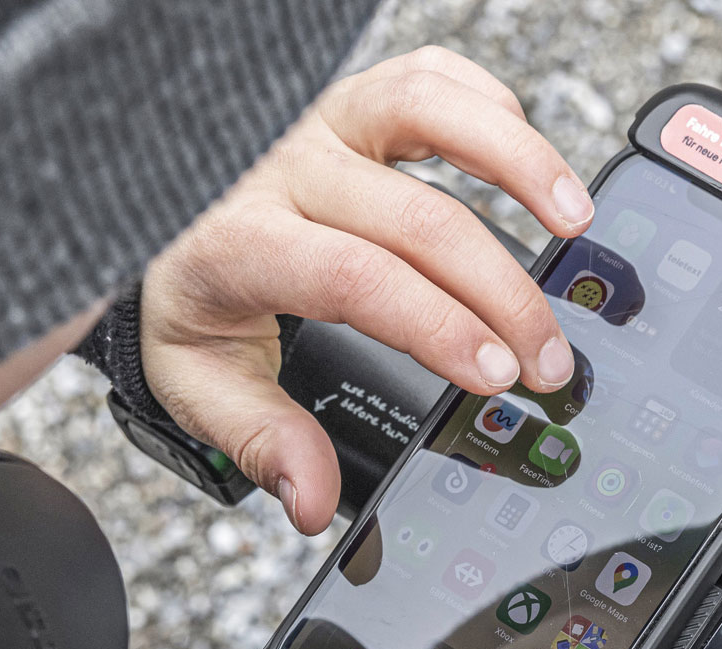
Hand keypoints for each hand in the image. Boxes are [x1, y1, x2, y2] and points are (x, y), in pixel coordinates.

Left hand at [139, 47, 591, 533]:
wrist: (146, 209)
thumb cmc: (187, 290)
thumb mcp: (197, 378)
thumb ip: (258, 439)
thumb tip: (310, 501)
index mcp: (242, 242)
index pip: (357, 277)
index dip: (439, 324)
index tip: (497, 373)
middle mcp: (285, 167)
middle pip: (420, 220)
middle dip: (503, 295)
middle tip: (548, 359)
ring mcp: (322, 120)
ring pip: (431, 109)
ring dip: (519, 161)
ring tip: (576, 221)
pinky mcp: (353, 96)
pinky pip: (431, 75)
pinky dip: (491, 108)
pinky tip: (533, 160)